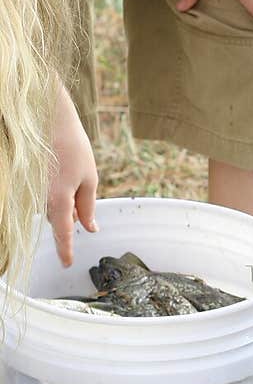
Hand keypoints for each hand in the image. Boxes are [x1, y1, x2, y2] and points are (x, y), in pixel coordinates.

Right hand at [47, 87, 98, 266]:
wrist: (47, 118)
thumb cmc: (72, 146)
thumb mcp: (89, 178)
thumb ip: (88, 206)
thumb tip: (90, 228)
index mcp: (59, 200)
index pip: (63, 233)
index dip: (66, 250)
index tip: (67, 265)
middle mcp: (42, 198)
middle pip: (56, 222)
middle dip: (66, 229)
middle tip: (75, 233)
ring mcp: (34, 190)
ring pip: (50, 209)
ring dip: (62, 209)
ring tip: (74, 193)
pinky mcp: (31, 182)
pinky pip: (44, 197)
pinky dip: (56, 197)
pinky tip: (64, 183)